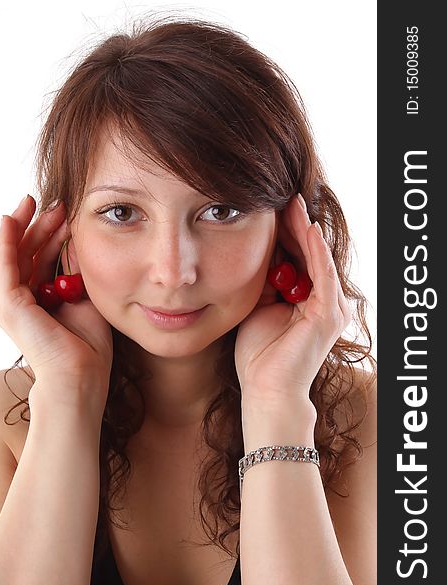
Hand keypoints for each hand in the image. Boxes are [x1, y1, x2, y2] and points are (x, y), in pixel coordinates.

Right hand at [0, 195, 112, 417]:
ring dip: (22, 225)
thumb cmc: (87, 345)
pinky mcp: (9, 305)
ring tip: (35, 202)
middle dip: (37, 224)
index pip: (38, 257)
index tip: (67, 213)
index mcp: (37, 299)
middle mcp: (19, 299)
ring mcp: (10, 303)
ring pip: (10, 253)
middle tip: (55, 202)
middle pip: (22, 251)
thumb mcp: (84, 297)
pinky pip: (3, 265)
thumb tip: (77, 240)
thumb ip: (76, 271)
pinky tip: (9, 218)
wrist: (82, 375)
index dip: (50, 233)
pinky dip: (5, 240)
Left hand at [235, 194, 351, 419]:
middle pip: (309, 252)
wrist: (265, 389)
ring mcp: (330, 307)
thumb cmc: (258, 353)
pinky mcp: (328, 314)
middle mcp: (324, 300)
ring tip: (292, 202)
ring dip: (304, 229)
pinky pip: (322, 274)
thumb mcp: (257, 306)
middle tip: (281, 195)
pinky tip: (306, 226)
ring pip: (316, 257)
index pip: (297, 256)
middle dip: (294, 224)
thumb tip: (255, 252)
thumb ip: (263, 281)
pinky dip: (314, 250)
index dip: (283, 232)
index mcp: (307, 299)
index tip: (268, 207)